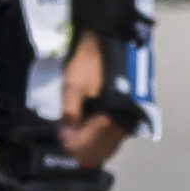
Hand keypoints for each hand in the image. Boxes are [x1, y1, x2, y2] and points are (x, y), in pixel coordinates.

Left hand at [56, 37, 130, 162]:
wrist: (109, 41)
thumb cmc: (89, 63)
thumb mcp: (73, 86)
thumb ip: (70, 114)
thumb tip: (65, 138)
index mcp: (110, 115)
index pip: (90, 143)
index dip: (73, 145)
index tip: (62, 140)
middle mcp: (123, 121)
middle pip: (102, 148)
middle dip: (83, 148)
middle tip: (67, 141)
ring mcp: (127, 118)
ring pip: (110, 144)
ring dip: (93, 147)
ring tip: (77, 141)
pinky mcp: (128, 113)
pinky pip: (116, 136)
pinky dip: (103, 140)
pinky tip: (92, 137)